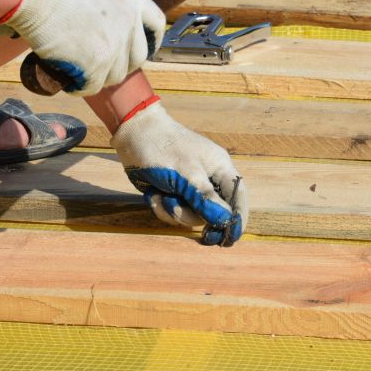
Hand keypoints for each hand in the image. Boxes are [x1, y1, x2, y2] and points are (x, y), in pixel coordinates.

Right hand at [0, 0, 164, 95]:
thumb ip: (107, 2)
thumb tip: (103, 19)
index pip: (155, 23)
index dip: (152, 39)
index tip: (147, 49)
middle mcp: (129, 23)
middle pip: (137, 57)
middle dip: (122, 65)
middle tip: (102, 67)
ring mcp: (114, 45)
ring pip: (115, 75)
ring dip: (99, 77)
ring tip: (78, 72)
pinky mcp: (97, 64)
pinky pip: (92, 86)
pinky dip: (79, 87)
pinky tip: (68, 83)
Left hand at [111, 99, 247, 245]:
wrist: (133, 132)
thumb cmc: (163, 148)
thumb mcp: (186, 174)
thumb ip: (206, 198)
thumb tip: (226, 219)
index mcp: (219, 167)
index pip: (238, 196)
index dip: (238, 218)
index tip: (231, 238)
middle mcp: (208, 177)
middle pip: (212, 211)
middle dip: (191, 214)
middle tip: (175, 210)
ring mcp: (189, 185)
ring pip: (191, 213)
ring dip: (173, 210)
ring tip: (159, 196)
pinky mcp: (173, 190)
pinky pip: (175, 210)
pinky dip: (162, 206)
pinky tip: (153, 194)